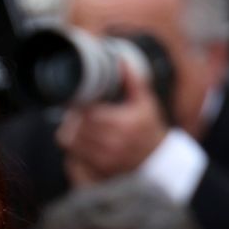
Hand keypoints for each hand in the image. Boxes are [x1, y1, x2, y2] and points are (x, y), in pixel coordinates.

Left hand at [57, 65, 168, 182]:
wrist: (156, 158)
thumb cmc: (148, 126)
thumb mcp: (145, 102)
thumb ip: (133, 81)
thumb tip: (122, 60)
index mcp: (122, 124)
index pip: (88, 113)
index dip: (80, 106)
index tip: (81, 102)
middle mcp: (113, 143)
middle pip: (78, 126)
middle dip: (74, 117)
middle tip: (78, 111)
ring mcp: (105, 157)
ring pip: (72, 140)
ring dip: (71, 130)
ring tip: (79, 124)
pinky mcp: (99, 168)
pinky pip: (74, 154)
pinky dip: (73, 144)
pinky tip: (81, 137)